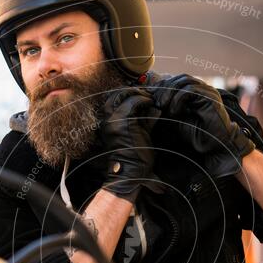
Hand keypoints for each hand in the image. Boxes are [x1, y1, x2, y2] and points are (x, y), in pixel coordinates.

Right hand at [98, 86, 161, 201]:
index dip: (128, 94)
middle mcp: (107, 119)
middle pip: (116, 93)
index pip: (113, 99)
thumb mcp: (139, 134)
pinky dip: (144, 100)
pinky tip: (150, 103)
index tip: (142, 96)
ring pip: (124, 94)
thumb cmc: (134, 157)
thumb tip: (155, 110)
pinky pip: (134, 102)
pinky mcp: (124, 121)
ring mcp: (114, 119)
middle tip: (146, 95)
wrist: (130, 172)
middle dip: (132, 91)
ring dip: (138, 94)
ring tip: (149, 98)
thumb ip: (145, 121)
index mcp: (107, 122)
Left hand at [147, 73, 254, 177]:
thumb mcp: (174, 119)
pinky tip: (174, 111)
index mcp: (195, 92)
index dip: (162, 87)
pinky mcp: (210, 97)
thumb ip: (165, 108)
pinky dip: (178, 99)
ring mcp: (207, 91)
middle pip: (180, 78)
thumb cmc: (195, 135)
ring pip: (185, 81)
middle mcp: (202, 89)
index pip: (176, 80)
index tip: (150, 99)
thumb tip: (148, 100)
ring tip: (162, 107)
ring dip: (170, 93)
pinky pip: (191, 90)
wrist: (213, 147)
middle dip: (164, 89)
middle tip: (155, 103)